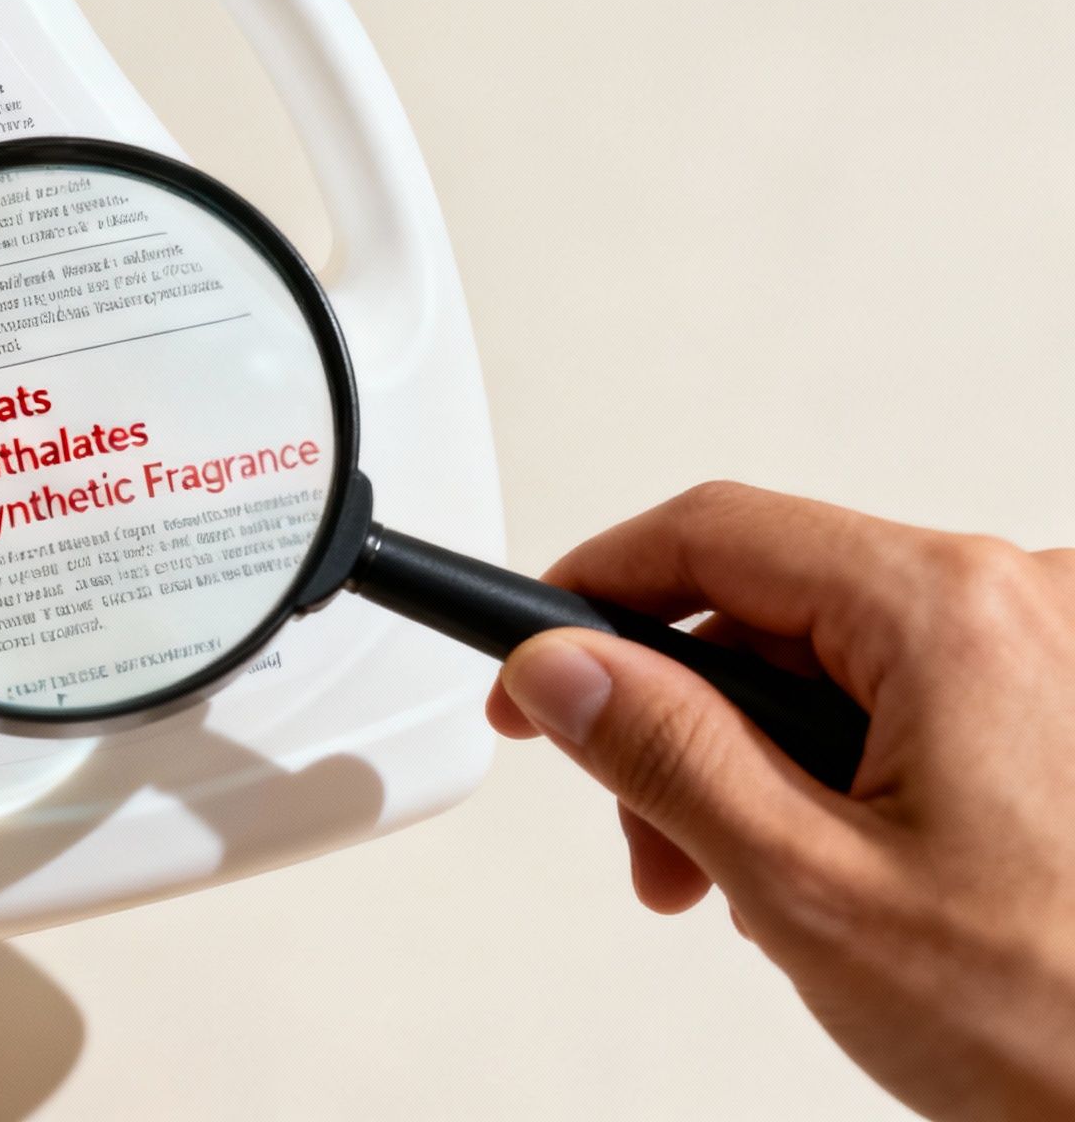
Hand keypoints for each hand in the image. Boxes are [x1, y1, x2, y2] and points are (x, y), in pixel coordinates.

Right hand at [489, 482, 1074, 1120]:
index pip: (713, 534)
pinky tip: (823, 863)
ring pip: (829, 660)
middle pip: (767, 604)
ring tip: (736, 881)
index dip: (590, 591)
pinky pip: (900, 698)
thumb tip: (564, 666)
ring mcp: (1050, 655)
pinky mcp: (1059, 710)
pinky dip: (830, 768)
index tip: (529, 657)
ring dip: (748, 758)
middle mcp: (1020, 602)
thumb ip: (667, 755)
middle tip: (637, 829)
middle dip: (673, 714)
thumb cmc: (1068, 1017)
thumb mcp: (812, 888)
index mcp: (952, 612)